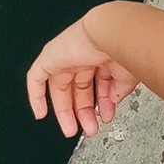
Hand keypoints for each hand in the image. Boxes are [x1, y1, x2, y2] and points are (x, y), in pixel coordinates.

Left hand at [26, 14, 141, 137]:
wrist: (112, 33)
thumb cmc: (124, 47)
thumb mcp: (126, 77)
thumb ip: (119, 91)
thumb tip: (113, 103)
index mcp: (104, 57)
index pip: (99, 84)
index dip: (102, 103)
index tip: (104, 117)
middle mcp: (85, 56)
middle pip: (80, 89)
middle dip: (85, 111)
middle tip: (88, 128)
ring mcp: (67, 56)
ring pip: (62, 88)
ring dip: (68, 111)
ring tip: (73, 129)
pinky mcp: (51, 56)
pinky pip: (37, 78)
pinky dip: (37, 96)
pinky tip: (40, 113)